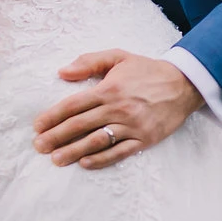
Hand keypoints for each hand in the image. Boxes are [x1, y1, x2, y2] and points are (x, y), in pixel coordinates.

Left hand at [34, 50, 202, 168]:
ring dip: (73, 151)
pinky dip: (101, 159)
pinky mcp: (145, 139)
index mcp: (109, 88)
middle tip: (39, 146)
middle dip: (56, 136)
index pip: (73, 104)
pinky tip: (85, 163)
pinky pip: (119, 152)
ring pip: (96, 141)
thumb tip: (62, 72)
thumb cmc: (147, 70)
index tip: (37, 126)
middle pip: (80, 125)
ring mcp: (132, 125)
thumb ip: (89, 61)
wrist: (184, 84)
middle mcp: (118, 108)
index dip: (52, 116)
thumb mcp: (119, 56)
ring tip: (56, 159)